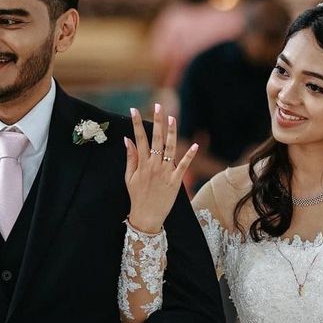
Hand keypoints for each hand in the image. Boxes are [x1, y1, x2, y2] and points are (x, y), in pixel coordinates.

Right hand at [125, 104, 197, 232]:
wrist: (147, 217)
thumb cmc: (137, 197)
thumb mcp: (129, 177)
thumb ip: (130, 158)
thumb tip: (128, 140)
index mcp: (142, 164)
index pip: (139, 139)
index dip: (136, 123)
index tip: (134, 110)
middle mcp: (154, 166)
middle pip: (156, 139)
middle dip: (157, 121)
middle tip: (158, 106)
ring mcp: (166, 173)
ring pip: (170, 149)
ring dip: (171, 132)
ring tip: (172, 118)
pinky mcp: (176, 181)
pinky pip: (184, 166)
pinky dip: (189, 155)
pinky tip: (194, 145)